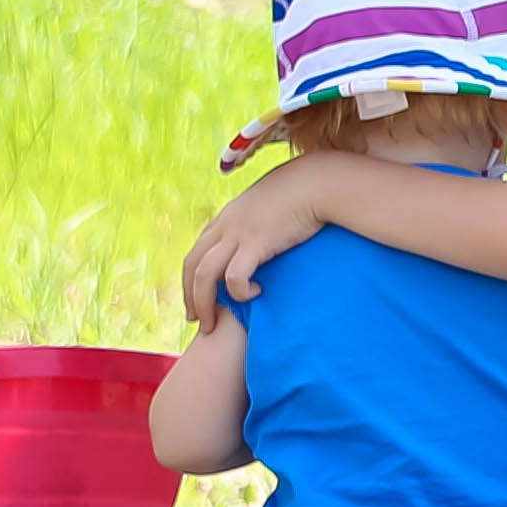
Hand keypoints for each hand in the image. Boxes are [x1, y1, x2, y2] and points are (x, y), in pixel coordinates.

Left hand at [178, 166, 338, 322]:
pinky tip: (253, 294)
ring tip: (213, 324)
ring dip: (204, 303)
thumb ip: (259, 222)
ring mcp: (238, 233)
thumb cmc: (302, 195)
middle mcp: (224, 226)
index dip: (190, 282)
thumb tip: (265, 238)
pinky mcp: (256, 242)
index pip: (196, 254)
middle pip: (192, 266)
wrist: (316, 182)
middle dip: (191, 297)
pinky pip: (234, 276)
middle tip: (197, 321)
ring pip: (204, 274)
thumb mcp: (271, 207)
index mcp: (226, 219)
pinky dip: (238, 291)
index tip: (197, 303)